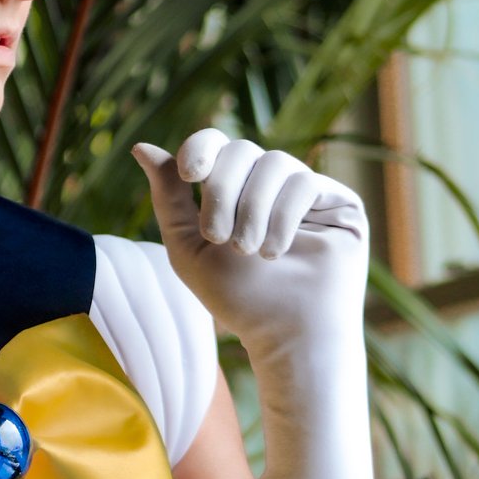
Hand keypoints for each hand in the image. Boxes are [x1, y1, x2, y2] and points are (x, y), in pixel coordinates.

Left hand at [132, 128, 372, 478]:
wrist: (288, 334)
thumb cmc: (238, 297)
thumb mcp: (188, 247)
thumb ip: (167, 197)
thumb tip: (140, 147)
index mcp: (233, 187)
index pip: (215, 143)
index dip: (199, 149)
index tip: (188, 174)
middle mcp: (269, 182)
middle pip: (240, 149)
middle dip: (223, 191)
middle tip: (219, 237)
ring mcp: (305, 189)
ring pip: (274, 162)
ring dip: (253, 208)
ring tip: (250, 251)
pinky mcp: (338, 201)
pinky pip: (305, 182)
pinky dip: (284, 215)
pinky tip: (277, 251)